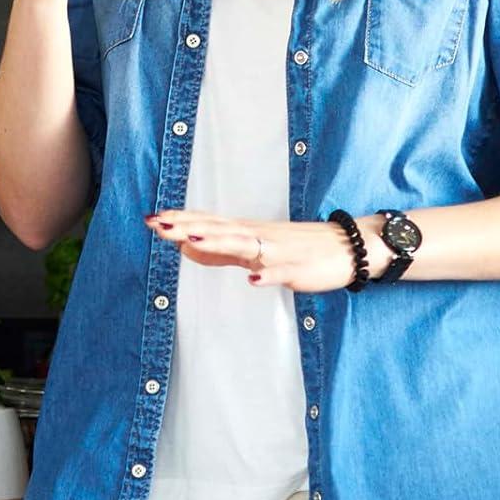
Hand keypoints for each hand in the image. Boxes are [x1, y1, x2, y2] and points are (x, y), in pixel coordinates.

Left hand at [144, 209, 389, 291]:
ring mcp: (276, 251)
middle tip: (156, 224)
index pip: (207, 223)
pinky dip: (268, 276)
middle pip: (216, 229)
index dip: (180, 220)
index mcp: (246, 231)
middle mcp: (257, 236)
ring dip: (216, 242)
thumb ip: (221, 252)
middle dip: (185, 227)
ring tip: (189, 241)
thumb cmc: (298, 248)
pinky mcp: (297, 269)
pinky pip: (281, 272)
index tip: (151, 217)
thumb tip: (186, 250)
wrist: (347, 248)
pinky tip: (254, 281)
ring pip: (243, 245)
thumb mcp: (253, 249)